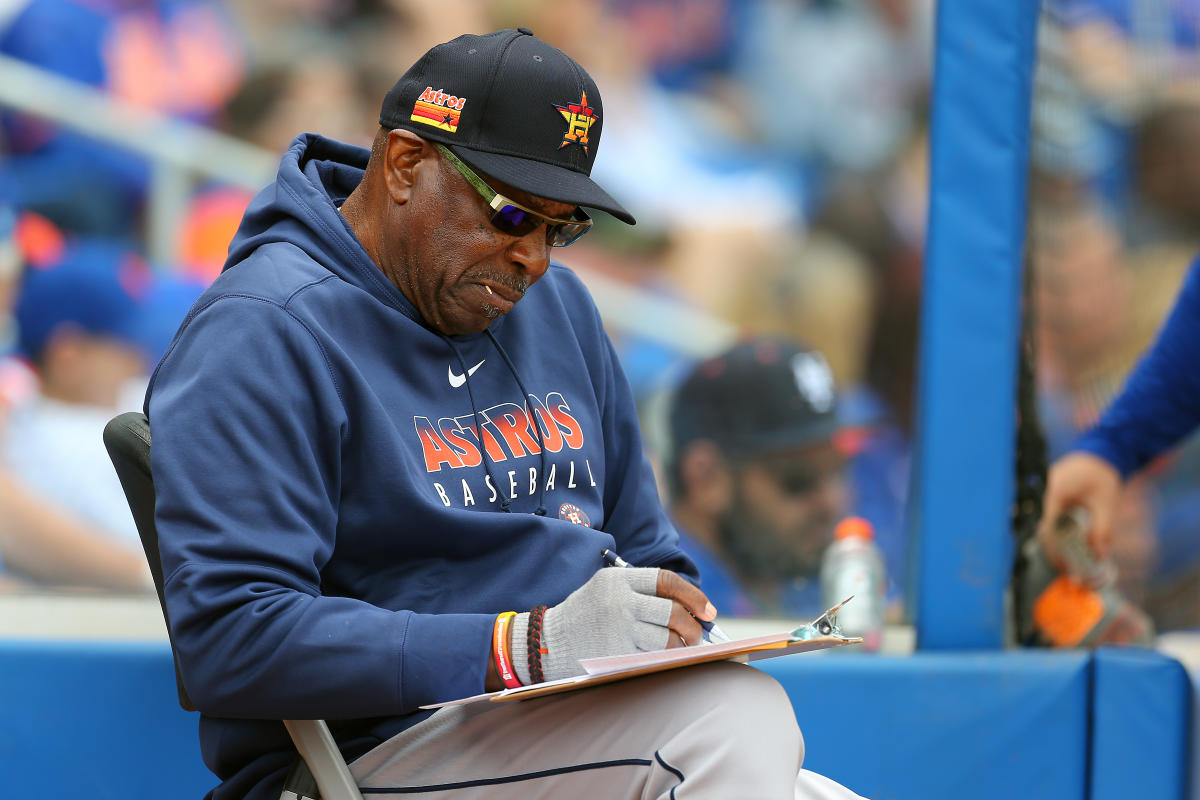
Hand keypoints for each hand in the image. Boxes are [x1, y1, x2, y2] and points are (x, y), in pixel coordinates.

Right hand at [513, 567, 716, 682]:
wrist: (547, 643)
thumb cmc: (584, 615)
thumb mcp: (605, 589)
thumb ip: (640, 591)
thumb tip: (688, 606)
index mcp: (618, 580)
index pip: (666, 581)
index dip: (693, 595)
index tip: (707, 609)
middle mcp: (620, 601)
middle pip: (673, 611)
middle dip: (693, 624)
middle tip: (699, 632)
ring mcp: (619, 629)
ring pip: (668, 637)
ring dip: (683, 644)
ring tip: (684, 646)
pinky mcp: (618, 654)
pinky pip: (655, 656)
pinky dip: (669, 658)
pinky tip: (669, 658)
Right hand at [1038, 451, 1121, 563]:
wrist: (1099, 454)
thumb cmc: (1101, 475)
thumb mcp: (1106, 504)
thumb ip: (1103, 529)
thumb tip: (1100, 555)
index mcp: (1054, 491)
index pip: (1047, 526)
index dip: (1054, 549)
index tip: (1063, 565)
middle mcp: (1042, 491)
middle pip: (1040, 527)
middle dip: (1051, 549)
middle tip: (1063, 566)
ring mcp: (1041, 492)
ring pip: (1041, 522)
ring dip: (1052, 541)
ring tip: (1064, 558)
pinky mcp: (1046, 495)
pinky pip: (1045, 516)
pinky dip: (1053, 531)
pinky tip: (1063, 542)